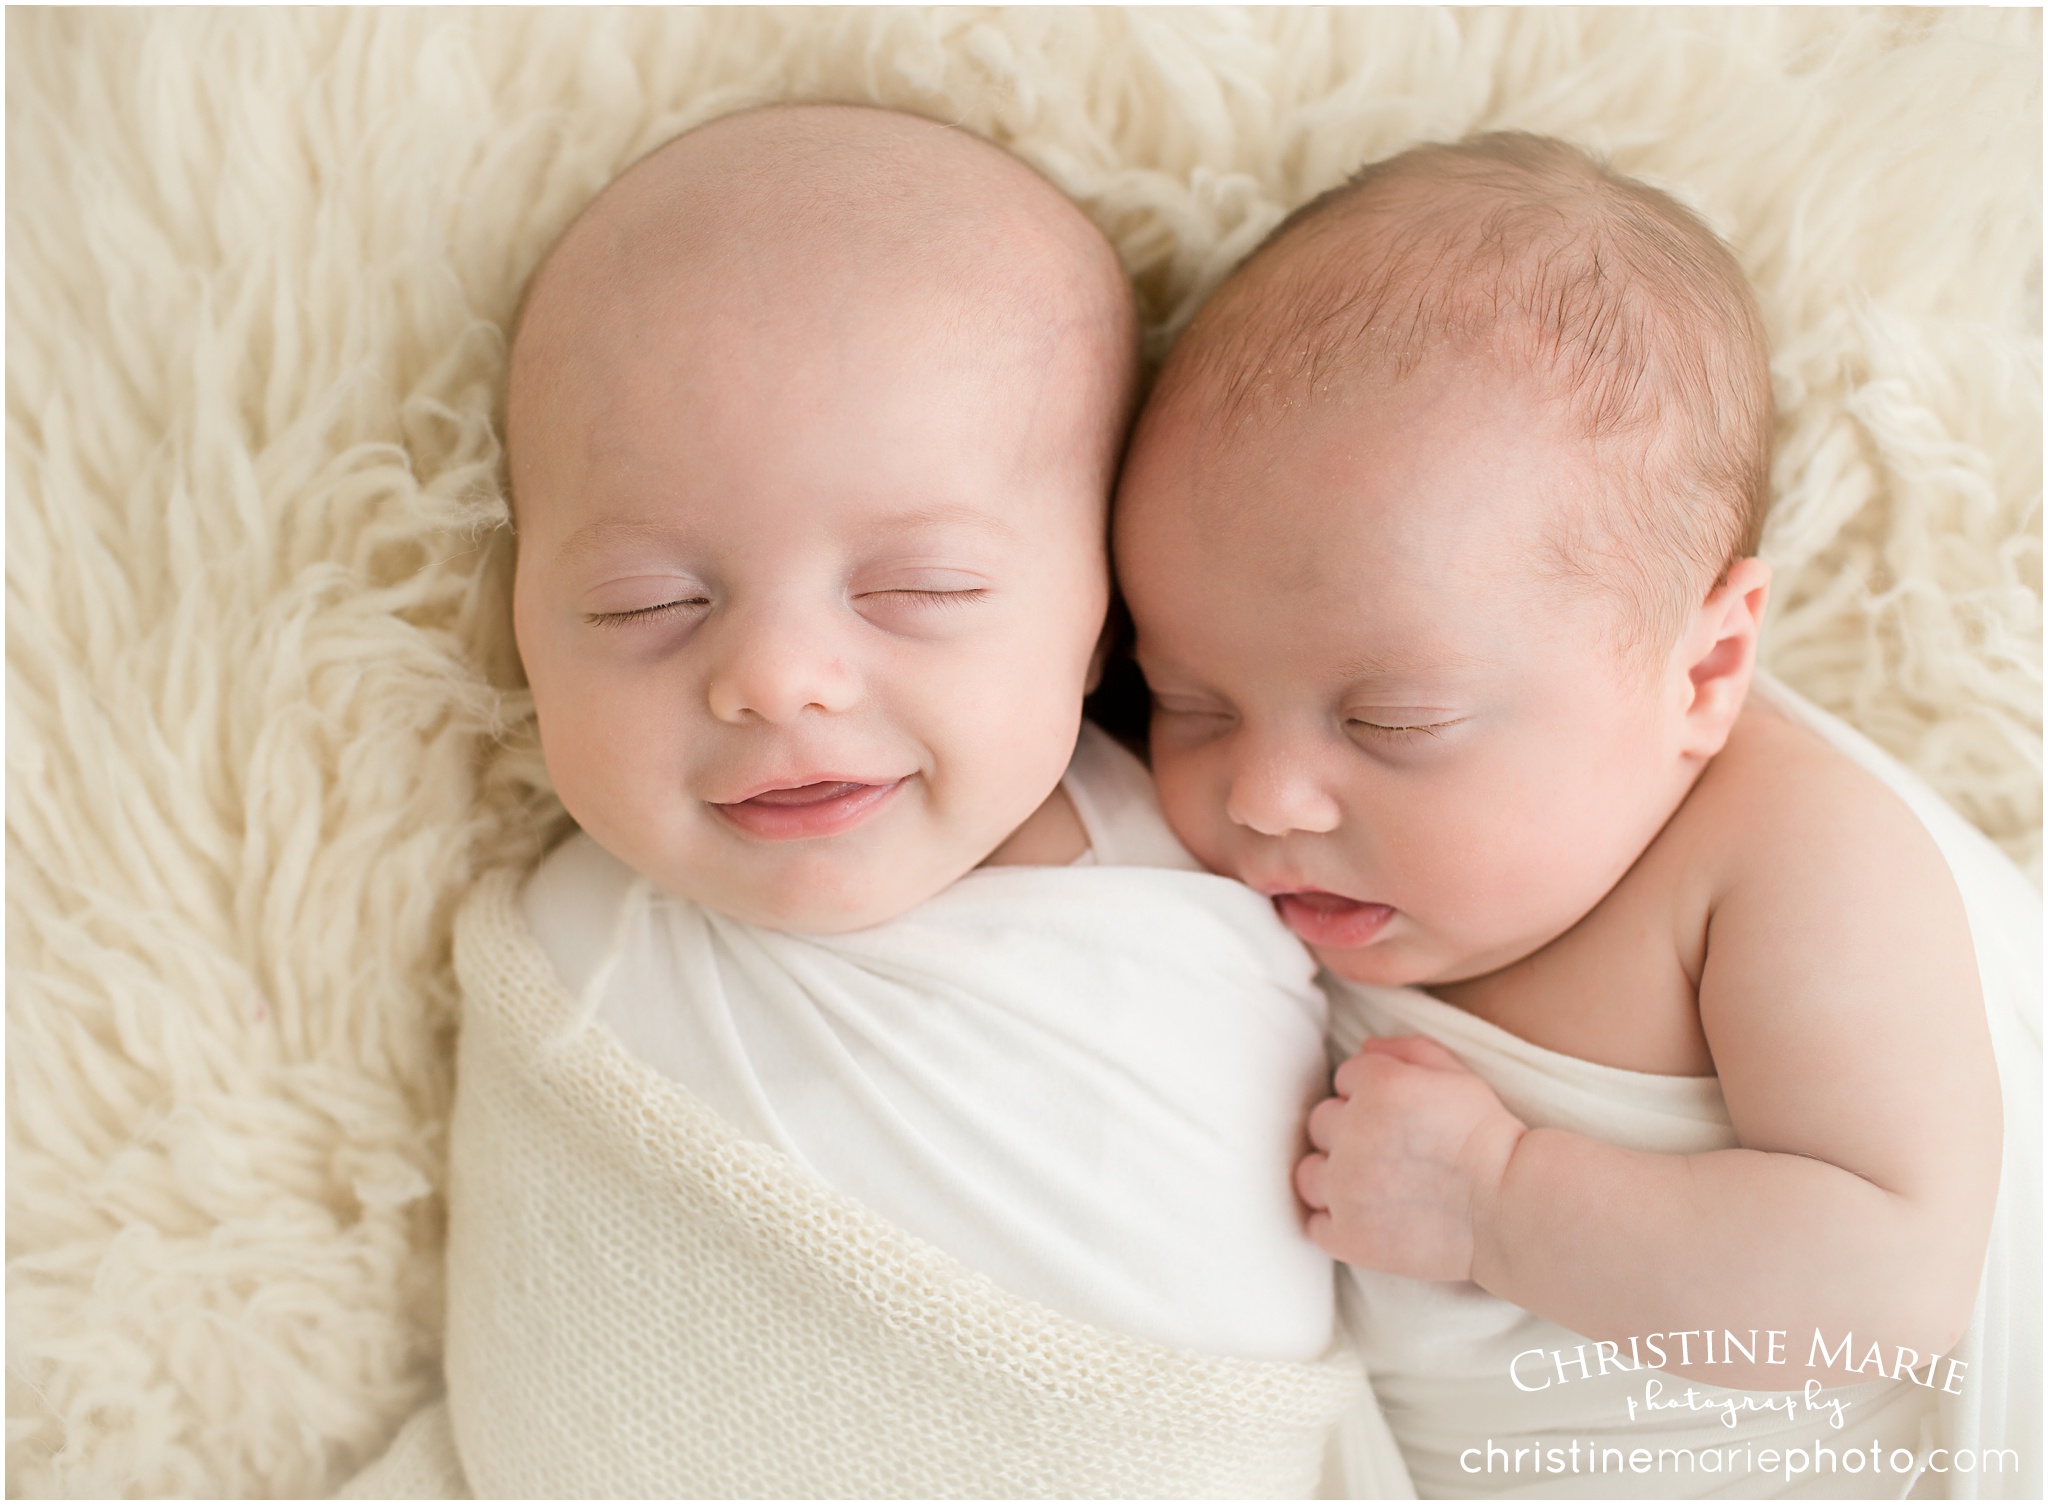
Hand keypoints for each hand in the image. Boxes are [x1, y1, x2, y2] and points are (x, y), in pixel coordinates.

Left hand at [1295, 1035, 1527, 1282]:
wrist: (1513, 1211)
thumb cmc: (1489, 1139)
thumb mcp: (1457, 1077)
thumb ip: (1408, 1051)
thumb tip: (1363, 1047)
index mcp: (1379, 1085)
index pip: (1344, 1078)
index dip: (1372, 1096)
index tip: (1402, 1118)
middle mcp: (1354, 1133)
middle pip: (1321, 1123)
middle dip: (1350, 1133)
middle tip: (1391, 1153)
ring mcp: (1346, 1189)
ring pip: (1309, 1174)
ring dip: (1334, 1177)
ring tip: (1374, 1187)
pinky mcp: (1348, 1236)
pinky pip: (1315, 1224)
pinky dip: (1336, 1223)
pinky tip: (1367, 1219)